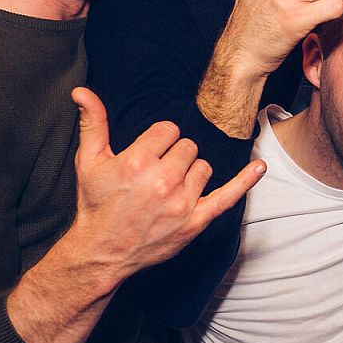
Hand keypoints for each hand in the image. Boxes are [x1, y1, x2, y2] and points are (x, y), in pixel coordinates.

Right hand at [64, 88, 264, 281]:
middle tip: (155, 174)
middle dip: (174, 156)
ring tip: (168, 188)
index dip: (158, 140)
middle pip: (188, 146)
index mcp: (138, 161)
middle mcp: (162, 180)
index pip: (167, 130)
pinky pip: (228, 196)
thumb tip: (83, 92)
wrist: (102, 251)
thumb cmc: (97, 205)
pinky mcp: (195, 221)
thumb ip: (93, 124)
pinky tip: (259, 167)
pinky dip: (245, 181)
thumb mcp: (89, 161)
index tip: (148, 154)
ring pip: (204, 167)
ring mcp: (182, 202)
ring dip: (191, 173)